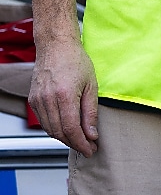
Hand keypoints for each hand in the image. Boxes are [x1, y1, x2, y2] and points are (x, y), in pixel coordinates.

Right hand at [29, 42, 98, 156]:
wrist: (56, 46)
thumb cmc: (76, 61)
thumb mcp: (92, 86)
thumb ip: (91, 112)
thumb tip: (92, 134)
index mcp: (65, 95)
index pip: (72, 129)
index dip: (81, 143)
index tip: (91, 149)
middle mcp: (48, 99)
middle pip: (59, 132)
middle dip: (74, 144)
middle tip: (88, 148)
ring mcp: (38, 99)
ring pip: (49, 129)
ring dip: (64, 139)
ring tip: (79, 141)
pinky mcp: (33, 99)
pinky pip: (43, 121)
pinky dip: (55, 129)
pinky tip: (66, 130)